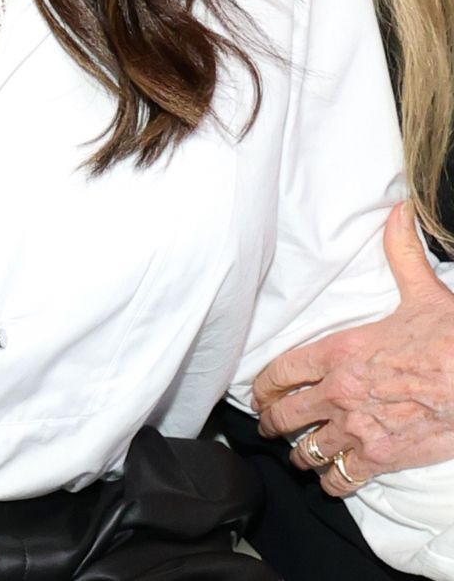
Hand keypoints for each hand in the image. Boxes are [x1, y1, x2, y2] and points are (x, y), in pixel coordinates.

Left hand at [254, 204, 453, 494]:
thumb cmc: (453, 338)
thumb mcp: (424, 291)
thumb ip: (401, 253)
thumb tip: (398, 211)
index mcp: (339, 351)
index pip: (280, 371)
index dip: (263, 386)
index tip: (258, 392)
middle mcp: (339, 391)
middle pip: (284, 414)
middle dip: (271, 422)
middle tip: (268, 425)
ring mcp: (358, 427)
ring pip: (308, 449)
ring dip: (301, 452)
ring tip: (299, 453)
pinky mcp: (382, 457)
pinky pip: (342, 477)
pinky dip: (333, 481)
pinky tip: (332, 479)